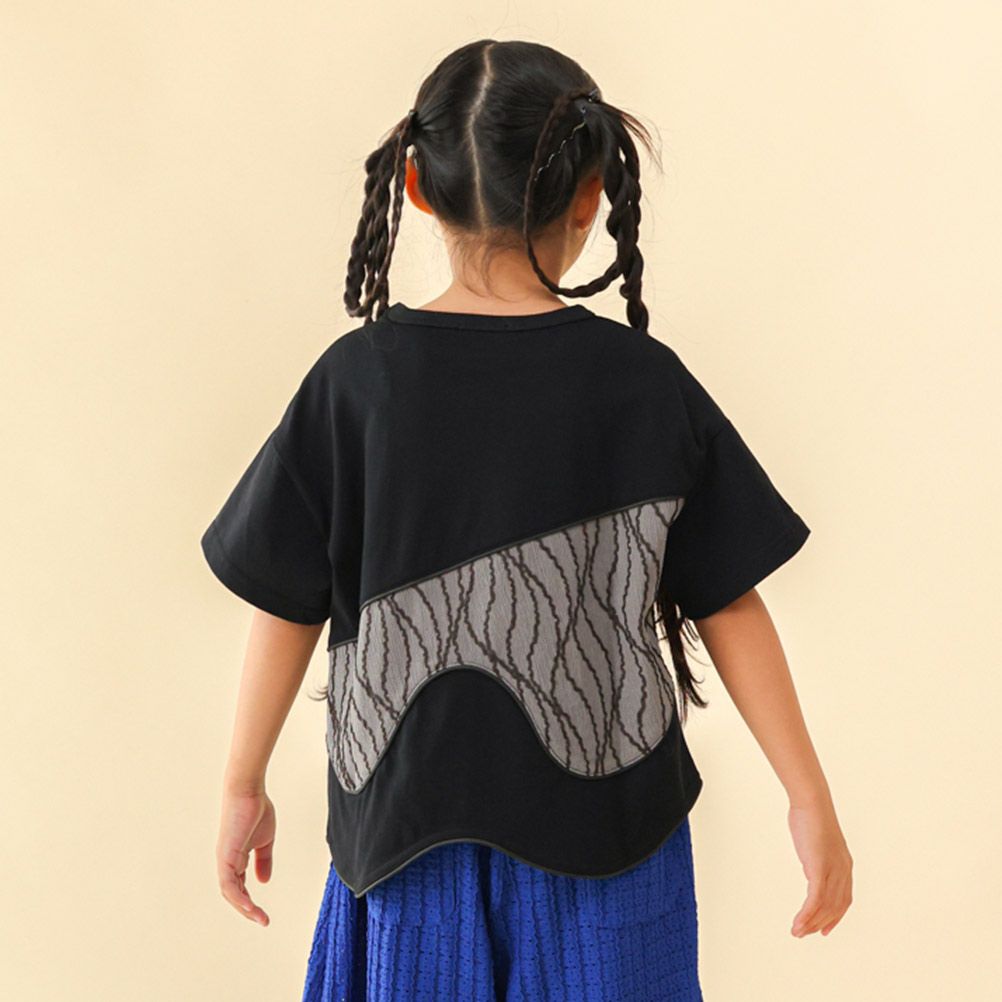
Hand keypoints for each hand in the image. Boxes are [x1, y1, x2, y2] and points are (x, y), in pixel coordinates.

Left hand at [216, 787, 275, 926]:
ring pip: (230, 893)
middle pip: (234, 894)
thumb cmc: (256, 810)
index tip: (264, 913)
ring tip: (260, 918)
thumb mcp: (265, 841)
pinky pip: (229, 884)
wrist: (248, 792)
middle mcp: (227, 862)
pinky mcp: (226, 856)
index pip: (240, 886)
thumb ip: (264, 861)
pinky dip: (238, 897)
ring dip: (244, 908)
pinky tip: (249, 906)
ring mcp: (224, 860)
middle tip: (263, 920)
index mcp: (236, 858)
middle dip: (248, 910)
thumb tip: (263, 881)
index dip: (250, 901)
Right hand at [788, 801, 852, 936]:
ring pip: (824, 907)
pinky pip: (815, 899)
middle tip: (804, 933)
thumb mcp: (818, 841)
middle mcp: (843, 871)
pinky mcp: (819, 868)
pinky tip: (798, 922)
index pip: (843, 900)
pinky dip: (807, 914)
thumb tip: (811, 862)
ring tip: (797, 932)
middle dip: (819, 923)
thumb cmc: (811, 816)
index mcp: (844, 866)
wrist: (812, 802)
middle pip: (834, 907)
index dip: (834, 916)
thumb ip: (818, 855)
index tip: (823, 929)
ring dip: (810, 922)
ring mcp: (832, 870)